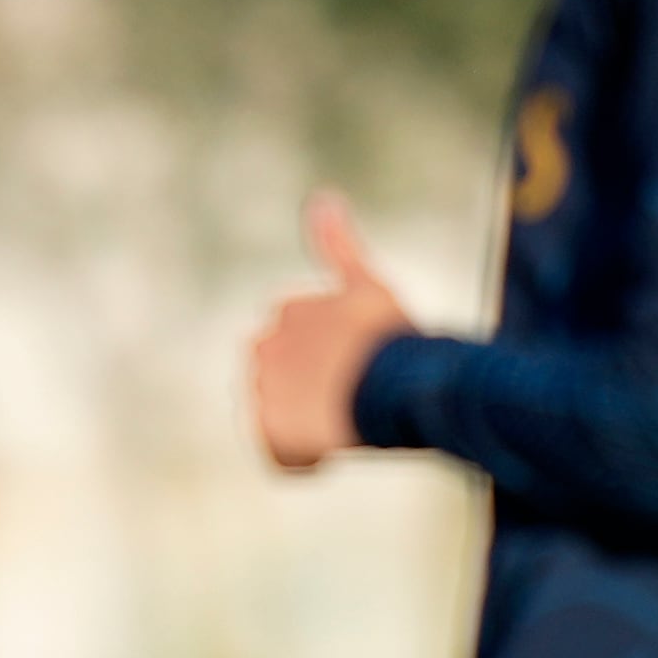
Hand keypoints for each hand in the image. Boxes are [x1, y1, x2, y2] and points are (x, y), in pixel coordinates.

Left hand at [251, 191, 415, 470]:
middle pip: (293, 382)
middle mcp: (264, 347)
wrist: (394, 382)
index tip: (365, 368)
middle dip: (319, 393)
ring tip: (347, 424)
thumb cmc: (391, 335)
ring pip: (288, 418)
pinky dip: (304, 461)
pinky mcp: (269, 432)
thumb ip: (339, 244)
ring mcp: (264, 391)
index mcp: (287, 312)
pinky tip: (330, 454)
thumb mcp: (368, 284)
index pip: (306, 344)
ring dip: (312, 425)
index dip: (339, 362)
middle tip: (358, 399)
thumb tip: (323, 196)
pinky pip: (284, 457)